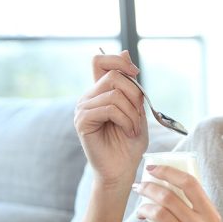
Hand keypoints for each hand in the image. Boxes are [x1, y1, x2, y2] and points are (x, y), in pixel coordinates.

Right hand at [74, 50, 147, 185]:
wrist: (122, 170)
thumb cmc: (130, 143)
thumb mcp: (137, 110)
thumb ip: (132, 85)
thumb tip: (125, 51)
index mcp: (100, 92)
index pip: (100, 61)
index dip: (119, 61)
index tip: (136, 74)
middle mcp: (88, 97)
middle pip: (114, 76)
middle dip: (135, 94)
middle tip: (140, 116)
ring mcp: (83, 109)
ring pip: (115, 94)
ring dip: (133, 113)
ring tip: (134, 129)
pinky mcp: (82, 121)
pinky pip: (109, 109)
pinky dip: (126, 120)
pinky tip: (129, 132)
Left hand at [134, 165, 222, 221]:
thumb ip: (197, 211)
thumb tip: (171, 187)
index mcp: (212, 216)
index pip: (190, 183)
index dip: (168, 171)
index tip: (152, 168)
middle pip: (169, 196)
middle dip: (148, 188)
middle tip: (138, 188)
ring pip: (159, 214)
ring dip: (143, 209)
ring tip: (140, 212)